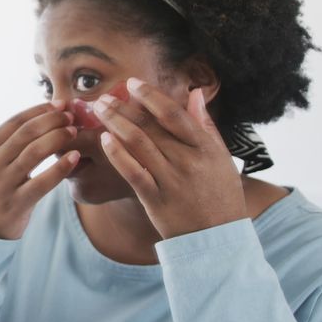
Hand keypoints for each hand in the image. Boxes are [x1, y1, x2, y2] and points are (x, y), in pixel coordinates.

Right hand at [0, 102, 80, 239]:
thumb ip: (5, 145)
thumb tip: (37, 121)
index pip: (14, 122)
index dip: (38, 110)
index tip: (58, 104)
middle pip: (26, 133)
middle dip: (51, 120)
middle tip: (71, 115)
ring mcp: (3, 184)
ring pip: (34, 152)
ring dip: (57, 138)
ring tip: (74, 131)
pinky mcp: (16, 203)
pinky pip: (43, 182)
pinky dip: (60, 168)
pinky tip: (75, 157)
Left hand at [93, 78, 245, 238]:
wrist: (218, 239)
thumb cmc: (220, 195)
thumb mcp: (221, 158)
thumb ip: (206, 125)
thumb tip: (195, 92)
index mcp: (205, 148)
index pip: (173, 114)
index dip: (150, 95)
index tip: (132, 83)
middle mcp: (187, 161)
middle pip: (150, 126)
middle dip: (124, 108)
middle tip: (104, 96)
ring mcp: (171, 180)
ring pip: (138, 144)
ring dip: (115, 123)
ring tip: (99, 111)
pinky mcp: (156, 200)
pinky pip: (133, 172)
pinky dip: (117, 154)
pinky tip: (104, 139)